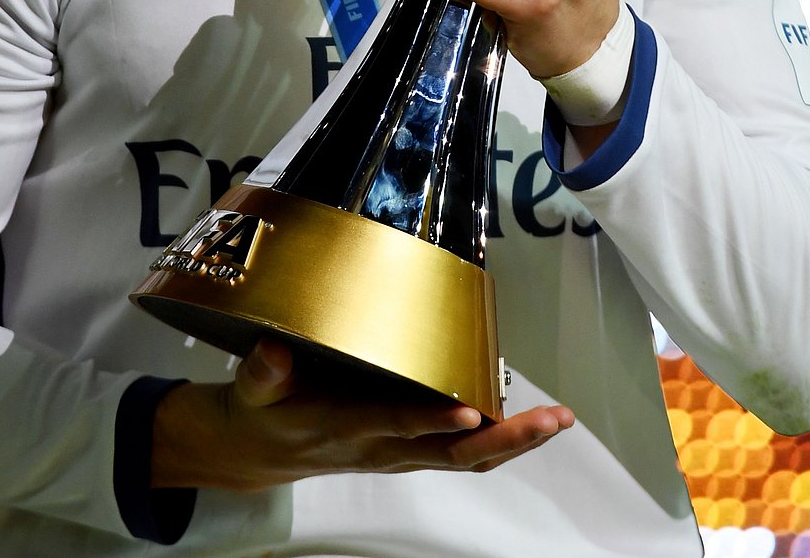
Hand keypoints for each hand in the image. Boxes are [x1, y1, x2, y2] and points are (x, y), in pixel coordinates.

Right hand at [151, 339, 573, 491]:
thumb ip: (263, 372)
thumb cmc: (263, 414)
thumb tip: (274, 352)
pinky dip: (500, 441)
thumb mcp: (252, 392)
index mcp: (346, 428)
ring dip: (515, 442)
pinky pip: (463, 454)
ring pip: (467, 457)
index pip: (396, 424)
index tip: (468, 408)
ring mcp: (400, 453)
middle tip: (548, 421)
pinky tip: (530, 423)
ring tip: (557, 421)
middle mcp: (383, 447)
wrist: (260, 452)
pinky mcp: (408, 449)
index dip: (432, 420)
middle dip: (505, 439)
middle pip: (454, 453)